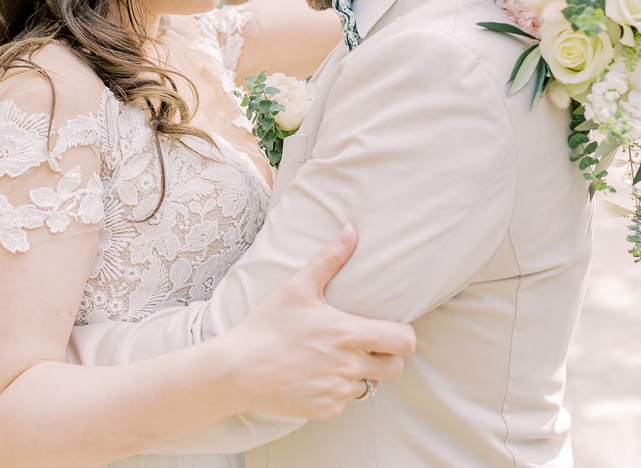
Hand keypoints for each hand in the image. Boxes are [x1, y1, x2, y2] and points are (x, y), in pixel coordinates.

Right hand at [224, 224, 415, 419]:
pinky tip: (315, 376)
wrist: (236, 371)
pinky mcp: (326, 410)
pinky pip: (345, 402)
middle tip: (365, 346)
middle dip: (386, 357)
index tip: (387, 329)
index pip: (404, 341)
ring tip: (334, 360)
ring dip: (361, 375)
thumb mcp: (297, 288)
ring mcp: (338, 391)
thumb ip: (329, 259)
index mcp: (346, 334)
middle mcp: (348, 366)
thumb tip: (351, 230)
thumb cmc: (266, 326)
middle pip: (396, 368)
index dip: (401, 336)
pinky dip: (337, 391)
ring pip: (370, 386)